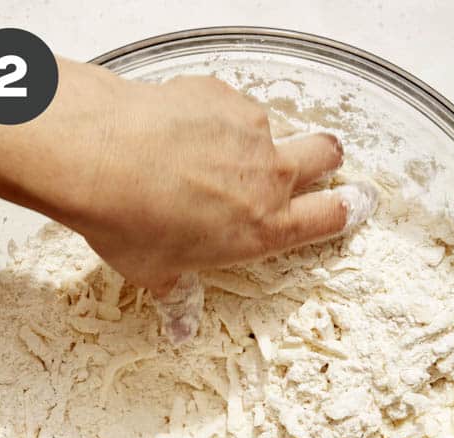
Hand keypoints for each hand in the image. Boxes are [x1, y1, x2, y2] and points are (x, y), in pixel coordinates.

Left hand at [72, 73, 346, 290]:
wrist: (97, 158)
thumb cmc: (129, 222)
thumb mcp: (155, 272)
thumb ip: (178, 294)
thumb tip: (179, 325)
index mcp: (263, 228)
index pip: (329, 217)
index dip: (348, 210)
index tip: (356, 202)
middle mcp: (268, 176)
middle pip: (326, 155)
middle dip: (324, 160)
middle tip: (308, 162)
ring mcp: (248, 130)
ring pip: (272, 130)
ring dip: (253, 142)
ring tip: (207, 152)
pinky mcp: (221, 96)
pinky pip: (230, 106)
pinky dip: (214, 118)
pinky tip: (179, 130)